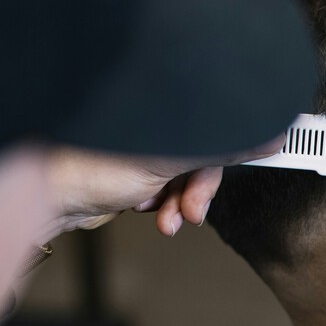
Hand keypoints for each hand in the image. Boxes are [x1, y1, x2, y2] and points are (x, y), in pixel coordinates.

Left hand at [41, 134, 284, 240]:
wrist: (54, 197)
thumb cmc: (94, 164)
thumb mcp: (173, 156)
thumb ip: (224, 145)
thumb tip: (269, 135)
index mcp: (173, 107)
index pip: (222, 118)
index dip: (241, 138)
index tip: (270, 147)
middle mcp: (165, 123)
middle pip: (209, 154)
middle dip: (199, 189)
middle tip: (194, 208)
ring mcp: (152, 148)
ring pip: (190, 178)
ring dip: (182, 204)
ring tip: (167, 218)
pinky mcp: (142, 172)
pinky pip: (172, 191)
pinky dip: (167, 206)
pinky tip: (151, 210)